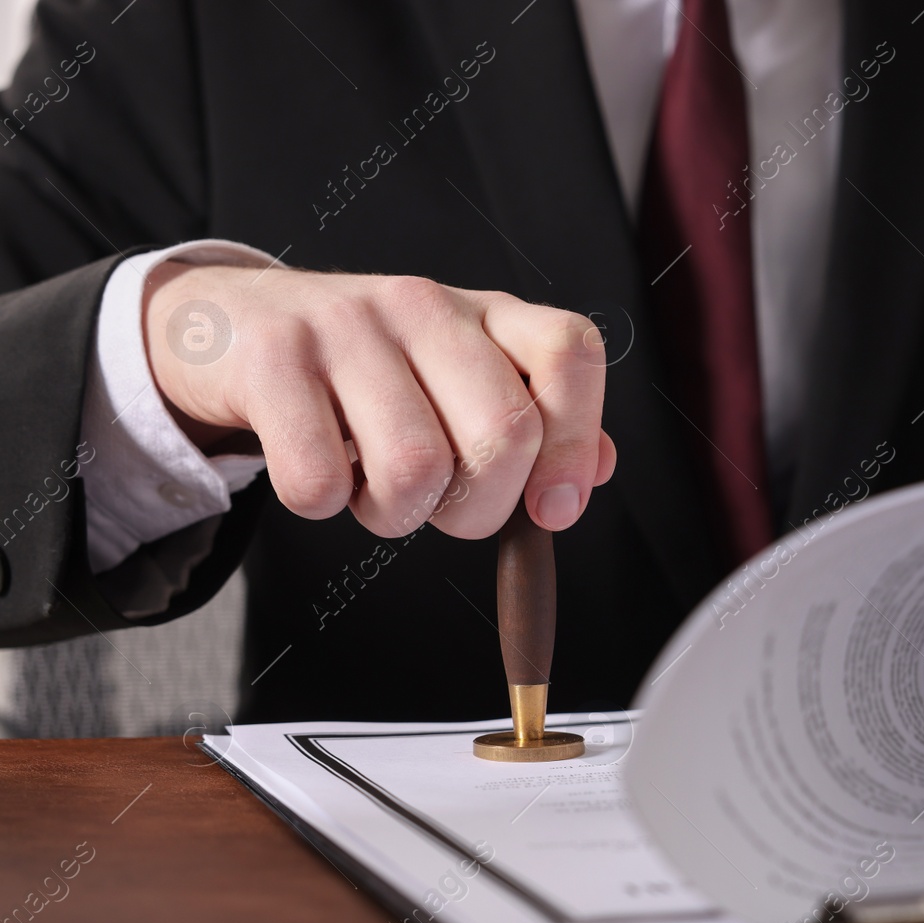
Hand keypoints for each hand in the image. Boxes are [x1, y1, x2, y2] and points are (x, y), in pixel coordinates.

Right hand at [143, 262, 615, 538]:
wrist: (227, 324)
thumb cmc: (366, 371)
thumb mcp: (460, 381)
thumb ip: (537, 425)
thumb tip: (595, 471)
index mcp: (486, 313)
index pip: (569, 353)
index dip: (576, 441)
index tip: (554, 509)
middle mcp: (424, 305)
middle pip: (503, 433)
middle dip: (478, 509)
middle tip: (439, 507)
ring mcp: (345, 324)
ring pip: (416, 468)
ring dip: (396, 515)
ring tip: (372, 490)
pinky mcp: (271, 357)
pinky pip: (318, 480)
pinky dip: (322, 504)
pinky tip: (319, 471)